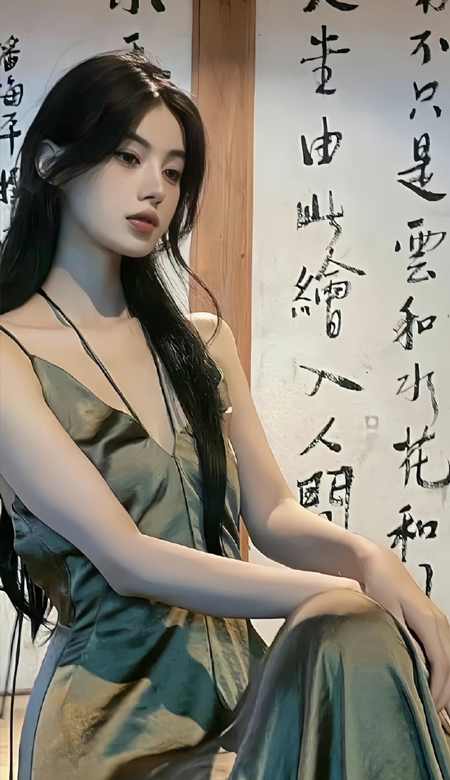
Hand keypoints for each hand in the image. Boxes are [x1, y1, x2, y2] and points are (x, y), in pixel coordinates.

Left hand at [359, 546, 449, 721]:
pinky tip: (435, 684)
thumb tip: (410, 665)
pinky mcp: (434, 622)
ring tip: (435, 706)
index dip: (438, 688)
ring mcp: (439, 622)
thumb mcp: (385, 611)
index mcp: (429, 621)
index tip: (428, 708)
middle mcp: (439, 622)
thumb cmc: (379, 585)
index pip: (441, 662)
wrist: (382, 563)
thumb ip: (399, 636)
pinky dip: (443, 671)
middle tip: (432, 715)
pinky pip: (445, 651)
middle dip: (445, 691)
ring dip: (446, 683)